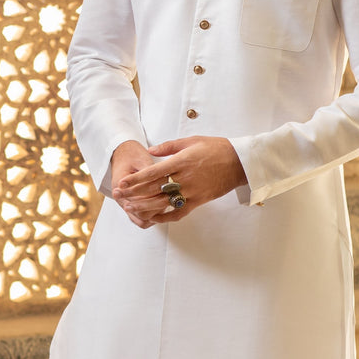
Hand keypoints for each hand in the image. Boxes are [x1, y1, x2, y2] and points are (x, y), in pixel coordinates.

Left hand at [113, 136, 246, 222]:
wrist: (239, 162)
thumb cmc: (215, 148)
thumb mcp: (191, 141)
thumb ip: (169, 146)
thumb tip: (150, 151)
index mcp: (182, 161)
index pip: (153, 172)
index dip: (136, 179)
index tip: (122, 183)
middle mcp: (185, 178)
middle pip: (155, 189)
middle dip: (134, 193)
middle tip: (119, 196)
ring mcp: (192, 192)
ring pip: (164, 202)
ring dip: (145, 206)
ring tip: (130, 207)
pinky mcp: (199, 201)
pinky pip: (178, 212)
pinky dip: (164, 216)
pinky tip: (152, 218)